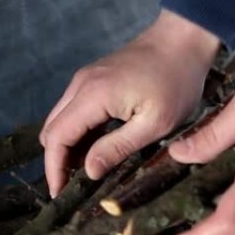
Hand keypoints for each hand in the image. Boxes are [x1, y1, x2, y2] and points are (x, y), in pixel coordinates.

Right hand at [40, 9, 219, 196]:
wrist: (182, 40)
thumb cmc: (176, 80)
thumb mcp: (154, 123)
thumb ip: (117, 148)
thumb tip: (88, 172)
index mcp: (93, 96)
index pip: (57, 137)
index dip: (54, 169)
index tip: (59, 195)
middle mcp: (81, 85)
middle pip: (52, 130)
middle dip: (57, 161)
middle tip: (72, 190)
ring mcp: (85, 80)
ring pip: (60, 121)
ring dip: (67, 148)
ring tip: (84, 174)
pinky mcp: (93, 79)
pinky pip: (73, 111)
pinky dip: (77, 133)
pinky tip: (94, 150)